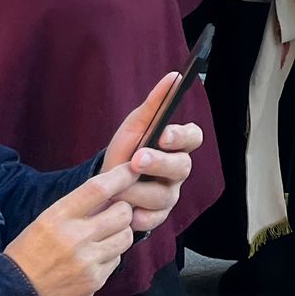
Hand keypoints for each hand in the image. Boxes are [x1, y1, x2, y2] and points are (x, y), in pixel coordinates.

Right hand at [6, 166, 138, 295]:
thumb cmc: (29, 252)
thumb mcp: (46, 220)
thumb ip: (78, 207)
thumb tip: (113, 193)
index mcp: (59, 217)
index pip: (99, 189)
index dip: (121, 176)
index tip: (132, 170)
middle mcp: (75, 239)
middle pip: (123, 213)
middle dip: (123, 210)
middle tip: (114, 213)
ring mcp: (86, 263)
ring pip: (125, 237)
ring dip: (119, 233)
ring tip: (104, 236)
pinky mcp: (93, 283)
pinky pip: (116, 260)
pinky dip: (110, 257)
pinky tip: (92, 259)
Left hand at [102, 77, 203, 233]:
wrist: (101, 190)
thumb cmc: (123, 153)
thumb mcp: (134, 127)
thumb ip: (154, 104)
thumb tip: (173, 76)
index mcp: (177, 146)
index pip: (193, 137)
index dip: (181, 136)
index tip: (164, 134)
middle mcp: (178, 171)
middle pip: (182, 167)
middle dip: (159, 163)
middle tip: (137, 160)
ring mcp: (170, 195)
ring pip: (164, 195)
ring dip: (137, 190)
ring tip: (117, 189)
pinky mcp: (158, 217)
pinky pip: (154, 218)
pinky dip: (137, 214)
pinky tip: (126, 210)